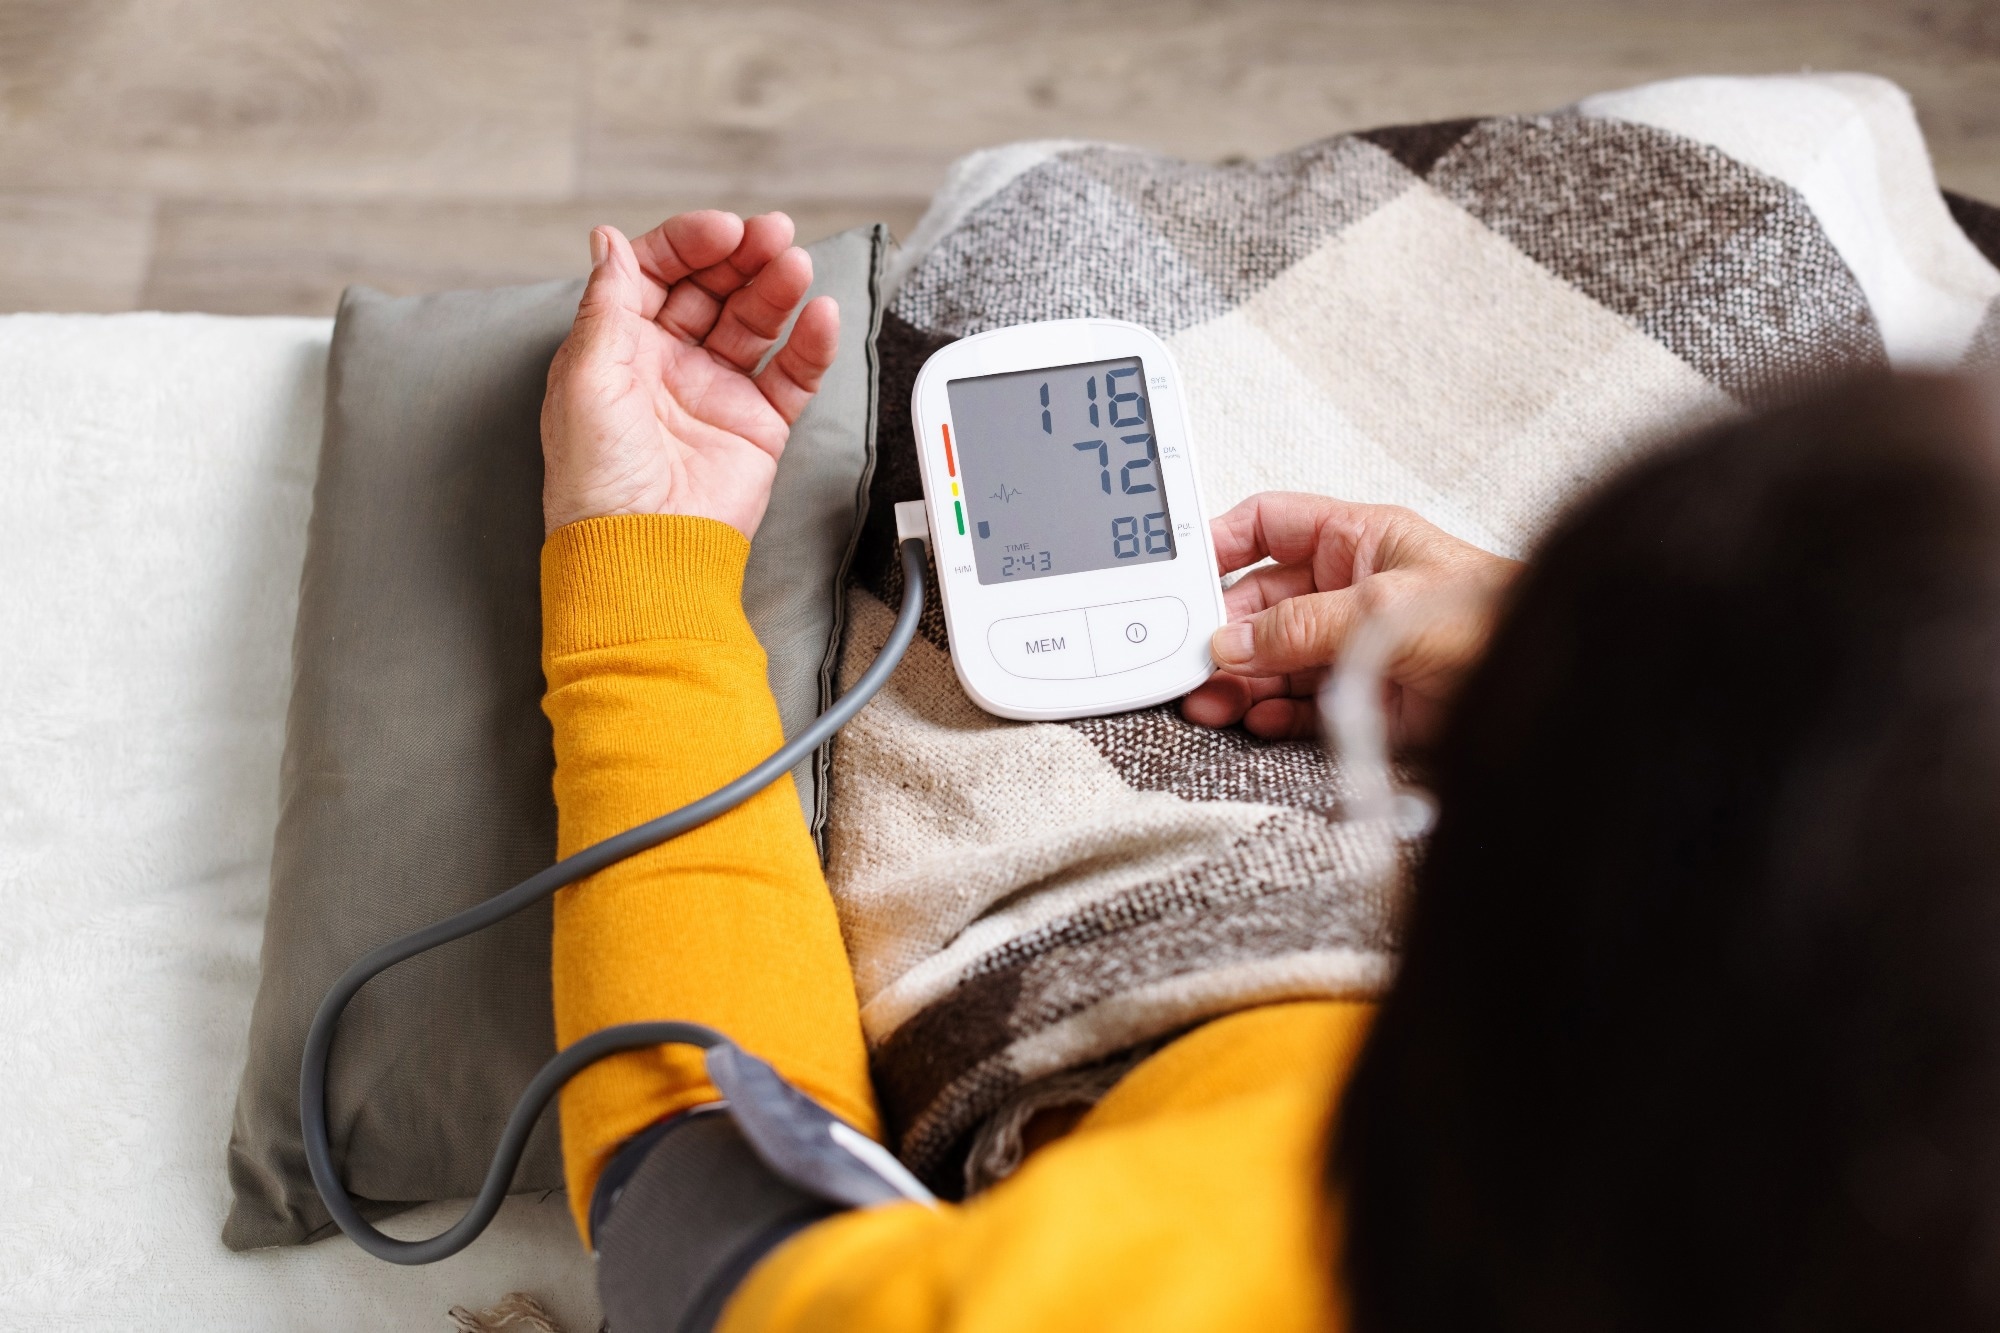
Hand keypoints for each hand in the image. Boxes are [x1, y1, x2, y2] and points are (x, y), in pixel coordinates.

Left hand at [540, 211, 838, 536]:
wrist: (641, 549)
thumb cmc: (597, 478)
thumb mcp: (586, 375)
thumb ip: (605, 302)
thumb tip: (607, 239)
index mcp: (620, 346)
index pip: (658, 273)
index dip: (689, 244)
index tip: (722, 231)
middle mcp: (668, 363)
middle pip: (712, 289)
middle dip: (742, 256)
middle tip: (772, 235)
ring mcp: (716, 392)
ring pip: (755, 322)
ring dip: (777, 288)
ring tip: (797, 266)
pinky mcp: (758, 425)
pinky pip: (792, 374)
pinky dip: (811, 344)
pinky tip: (820, 315)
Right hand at [1181, 493, 1519, 746]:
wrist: (1537, 686)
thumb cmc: (1490, 621)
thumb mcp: (1383, 607)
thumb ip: (1301, 625)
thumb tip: (1233, 642)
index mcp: (1358, 540)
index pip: (1269, 526)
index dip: (1221, 541)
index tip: (1179, 567)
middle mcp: (1350, 589)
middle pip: (1260, 602)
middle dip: (1222, 630)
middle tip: (1189, 657)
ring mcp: (1352, 645)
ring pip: (1273, 658)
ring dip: (1237, 679)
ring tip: (1210, 700)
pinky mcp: (1362, 696)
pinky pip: (1297, 703)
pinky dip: (1270, 712)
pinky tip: (1253, 717)